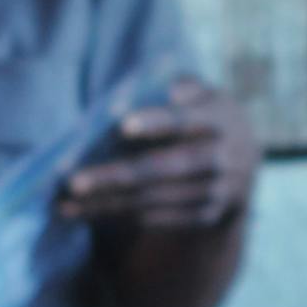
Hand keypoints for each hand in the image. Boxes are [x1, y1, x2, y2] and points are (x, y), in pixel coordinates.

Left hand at [57, 78, 257, 230]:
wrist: (241, 165)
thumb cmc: (202, 117)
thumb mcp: (200, 95)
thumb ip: (176, 88)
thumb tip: (137, 96)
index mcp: (222, 118)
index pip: (186, 120)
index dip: (156, 122)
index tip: (121, 125)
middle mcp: (225, 158)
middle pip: (162, 169)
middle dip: (115, 176)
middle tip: (72, 182)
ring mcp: (217, 192)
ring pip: (153, 200)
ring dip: (107, 204)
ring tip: (64, 205)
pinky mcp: (206, 216)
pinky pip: (156, 219)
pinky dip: (119, 216)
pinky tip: (86, 214)